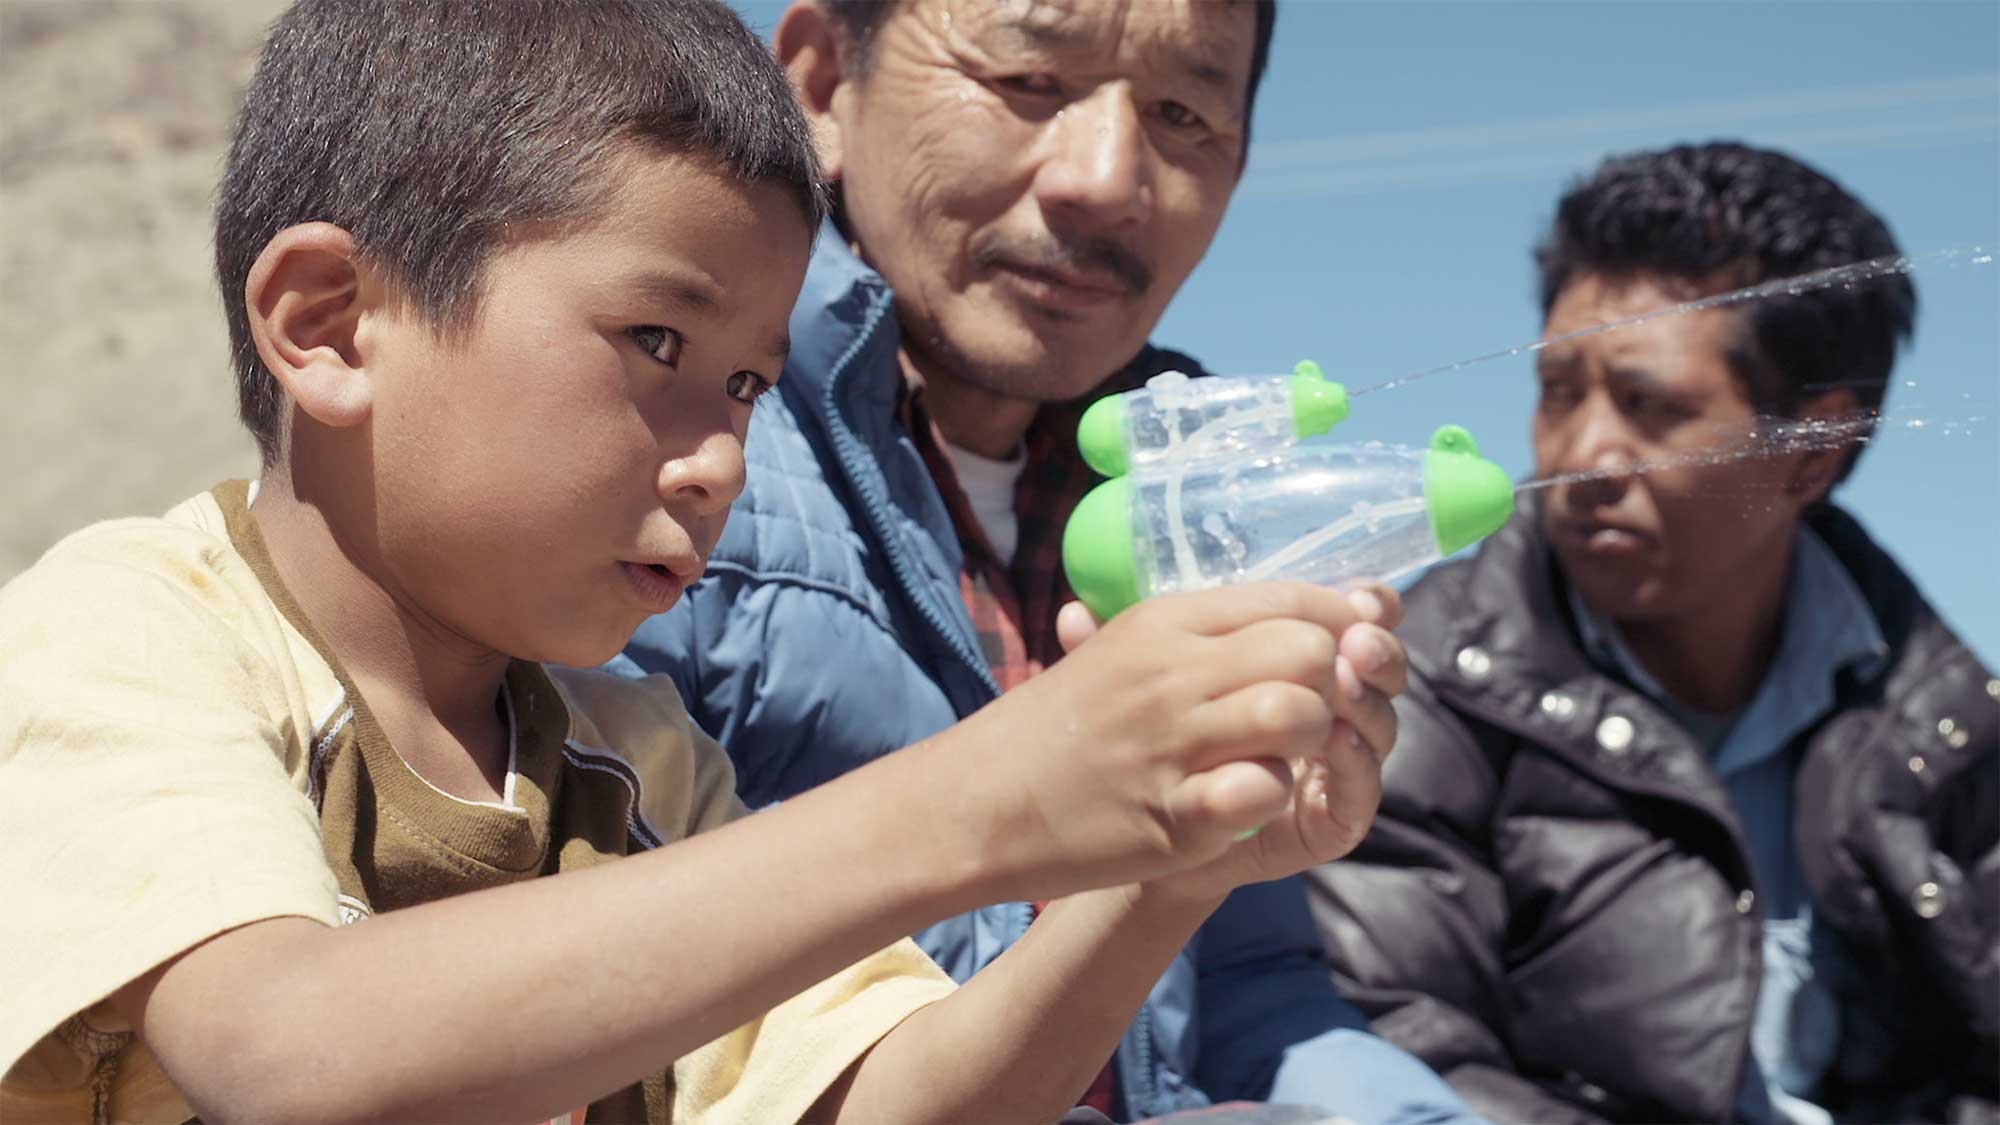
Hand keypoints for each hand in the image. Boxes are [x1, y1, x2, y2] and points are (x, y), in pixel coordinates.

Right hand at [932, 581, 1401, 904]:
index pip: (1294, 599)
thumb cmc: (1062, 725)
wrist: (981, 799)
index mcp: (1166, 620)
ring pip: (1299, 714)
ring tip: (1283, 756)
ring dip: (1311, 742)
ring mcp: (1174, 742)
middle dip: (1332, 686)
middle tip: (1311, 713)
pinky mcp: (1175, 814)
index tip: (1341, 655)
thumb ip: (1206, 629)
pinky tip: (1247, 800)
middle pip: (1312, 652)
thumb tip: (1296, 607)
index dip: (1340, 627)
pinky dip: (1271, 797)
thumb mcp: (1122, 649)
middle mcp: (1173, 671)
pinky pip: (1264, 790)